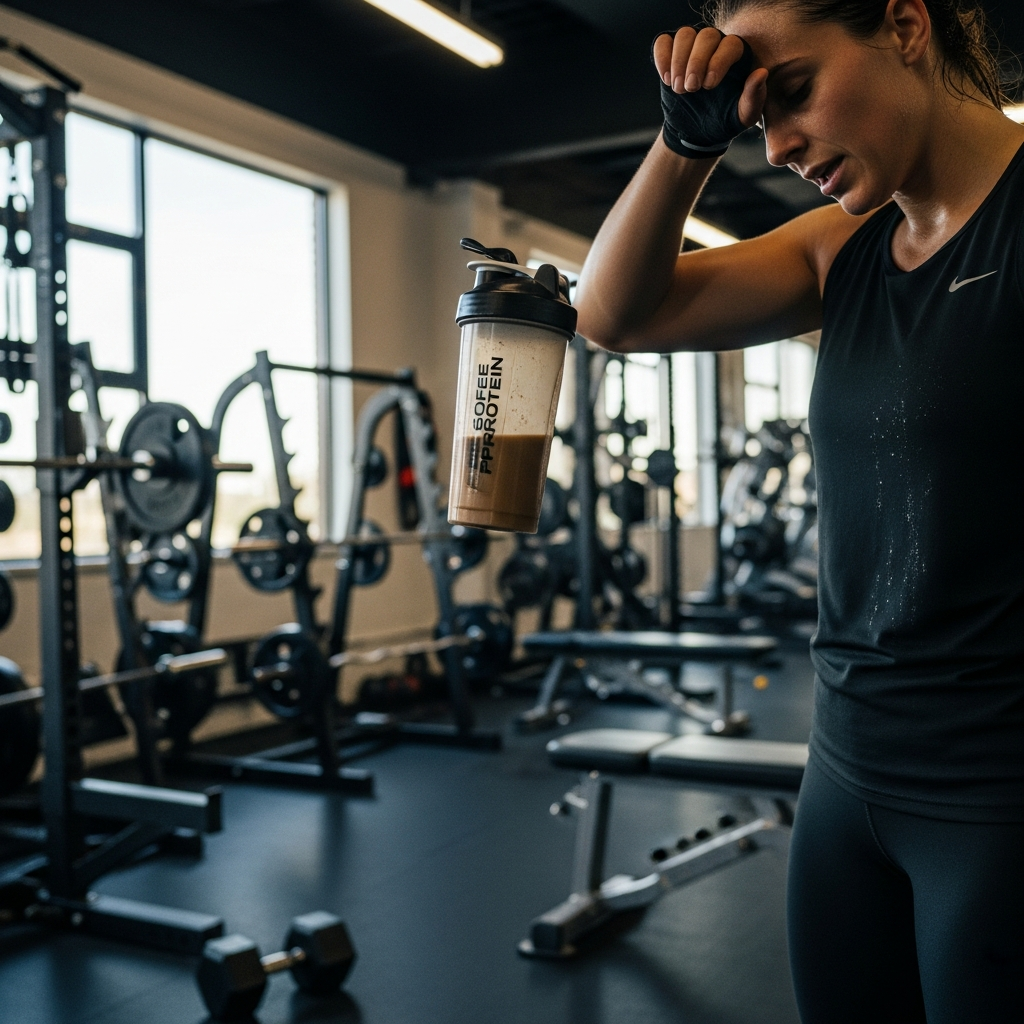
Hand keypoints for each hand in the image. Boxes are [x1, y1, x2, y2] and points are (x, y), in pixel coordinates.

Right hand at [652, 27, 767, 157]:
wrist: (697, 131)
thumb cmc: (723, 120)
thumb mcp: (743, 115)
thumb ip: (754, 96)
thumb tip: (761, 73)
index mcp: (736, 56)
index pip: (730, 44)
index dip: (718, 62)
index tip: (708, 87)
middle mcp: (715, 45)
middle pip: (706, 36)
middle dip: (696, 62)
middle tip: (691, 89)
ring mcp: (692, 47)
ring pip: (684, 35)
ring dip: (678, 61)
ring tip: (678, 88)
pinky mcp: (670, 54)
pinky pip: (664, 42)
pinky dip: (662, 58)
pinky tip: (667, 80)